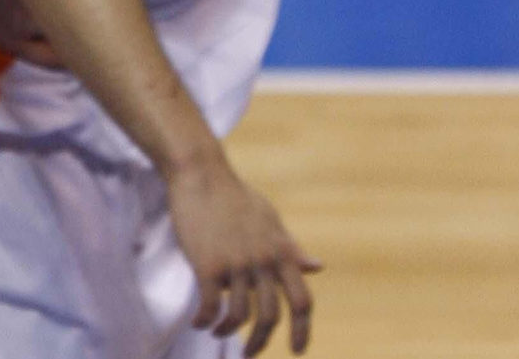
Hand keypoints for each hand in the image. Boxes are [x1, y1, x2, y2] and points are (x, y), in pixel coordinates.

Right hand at [165, 148, 318, 355]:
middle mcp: (264, 259)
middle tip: (249, 354)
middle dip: (260, 343)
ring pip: (240, 316)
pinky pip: (210, 307)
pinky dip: (204, 321)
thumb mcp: (272, 223)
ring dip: (226, 332)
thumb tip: (319, 267)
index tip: (298, 352)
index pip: (303, 299)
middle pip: (271, 316)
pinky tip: (199, 321)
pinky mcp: (209, 264)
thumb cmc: (238, 200)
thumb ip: (292, 250)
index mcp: (282, 251)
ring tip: (216, 331)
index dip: (304, 330)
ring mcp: (237, 262)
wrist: (203, 177)